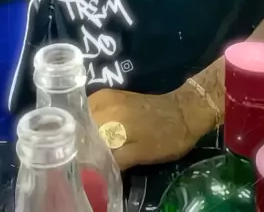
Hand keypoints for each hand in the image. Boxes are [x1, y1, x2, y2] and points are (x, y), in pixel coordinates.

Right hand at [89, 85, 217, 169]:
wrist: (184, 111)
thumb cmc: (165, 137)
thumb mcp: (139, 155)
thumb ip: (112, 159)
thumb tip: (90, 168)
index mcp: (108, 116)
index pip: (80, 135)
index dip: (79, 151)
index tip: (80, 164)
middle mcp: (102, 101)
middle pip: (79, 124)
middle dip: (79, 142)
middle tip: (84, 159)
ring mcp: (105, 96)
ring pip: (83, 117)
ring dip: (83, 132)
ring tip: (89, 149)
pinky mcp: (110, 95)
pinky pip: (90, 109)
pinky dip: (89, 123)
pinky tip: (96, 135)